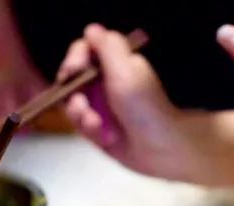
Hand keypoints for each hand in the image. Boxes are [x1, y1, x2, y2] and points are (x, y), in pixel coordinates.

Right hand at [59, 24, 207, 181]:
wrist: (162, 148)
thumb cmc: (146, 106)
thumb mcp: (126, 71)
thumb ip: (108, 47)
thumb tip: (92, 29)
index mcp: (115, 63)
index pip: (84, 50)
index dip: (75, 57)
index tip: (74, 70)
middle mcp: (105, 82)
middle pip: (71, 77)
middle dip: (72, 91)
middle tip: (81, 104)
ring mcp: (99, 106)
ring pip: (72, 103)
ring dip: (80, 114)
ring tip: (94, 124)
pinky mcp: (97, 129)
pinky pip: (80, 125)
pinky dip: (88, 129)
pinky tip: (102, 136)